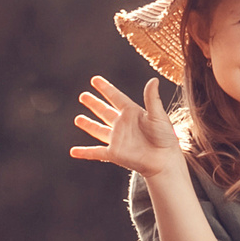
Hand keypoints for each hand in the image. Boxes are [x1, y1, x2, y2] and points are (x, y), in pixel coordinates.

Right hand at [72, 76, 187, 178]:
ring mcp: (117, 139)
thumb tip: (153, 80)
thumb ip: (152, 99)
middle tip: (83, 96)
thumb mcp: (159, 116)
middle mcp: (122, 125)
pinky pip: (96, 152)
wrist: (164, 160)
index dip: (105, 88)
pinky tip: (74, 152)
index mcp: (132, 113)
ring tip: (77, 119)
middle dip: (93, 104)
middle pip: (104, 111)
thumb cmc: (166, 138)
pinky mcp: (114, 153)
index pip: (116, 97)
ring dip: (88, 124)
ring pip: (98, 130)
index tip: (95, 80)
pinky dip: (84, 152)